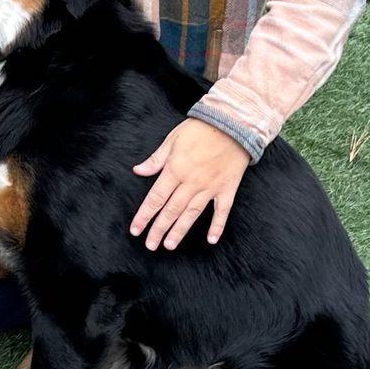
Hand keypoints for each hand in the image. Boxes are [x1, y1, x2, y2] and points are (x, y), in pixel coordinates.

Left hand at [130, 121, 251, 251]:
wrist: (234, 123)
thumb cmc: (201, 128)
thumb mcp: (173, 139)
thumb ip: (156, 159)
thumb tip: (138, 171)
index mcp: (175, 170)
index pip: (155, 198)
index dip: (144, 216)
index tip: (136, 230)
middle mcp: (191, 182)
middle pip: (171, 210)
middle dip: (159, 229)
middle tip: (150, 245)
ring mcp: (210, 187)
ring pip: (191, 214)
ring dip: (179, 231)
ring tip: (169, 245)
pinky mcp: (227, 188)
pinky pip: (222, 211)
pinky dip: (217, 226)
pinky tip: (211, 239)